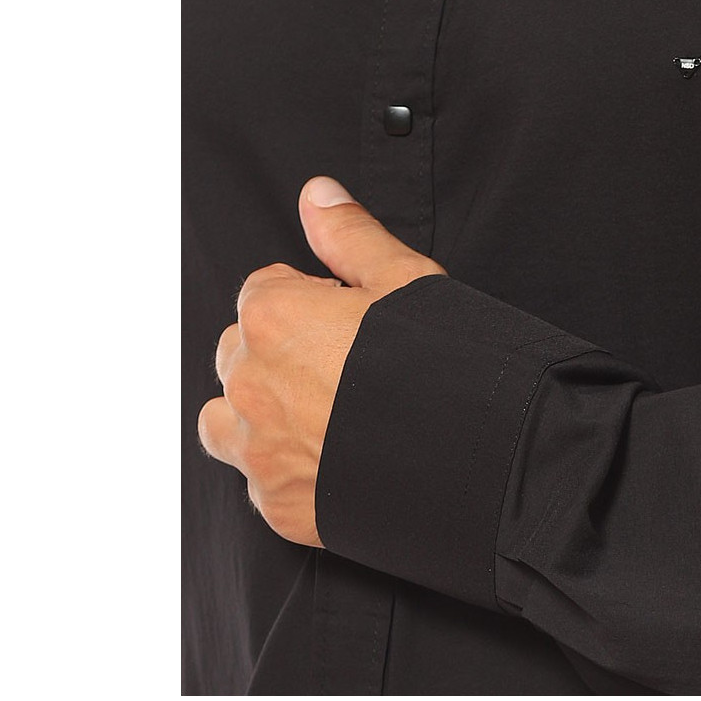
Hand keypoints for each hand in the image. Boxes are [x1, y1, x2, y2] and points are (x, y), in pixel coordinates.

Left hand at [197, 176, 444, 546]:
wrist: (474, 457)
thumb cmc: (443, 362)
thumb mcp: (404, 278)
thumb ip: (349, 235)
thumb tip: (316, 194)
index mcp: (273, 318)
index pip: (264, 291)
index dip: (313, 300)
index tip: (352, 320)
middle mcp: (250, 383)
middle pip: (241, 353)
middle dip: (282, 353)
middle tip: (349, 366)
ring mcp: (259, 451)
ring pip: (227, 420)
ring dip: (261, 413)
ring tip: (326, 415)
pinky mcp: (276, 506)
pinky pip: (258, 478)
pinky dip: (286, 468)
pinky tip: (336, 459)